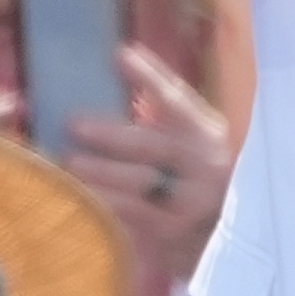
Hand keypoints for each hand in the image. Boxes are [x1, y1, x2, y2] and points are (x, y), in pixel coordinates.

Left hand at [65, 44, 232, 286]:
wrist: (225, 240)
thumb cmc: (195, 180)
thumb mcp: (194, 144)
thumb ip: (165, 118)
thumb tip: (119, 70)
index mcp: (207, 135)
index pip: (178, 100)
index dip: (150, 76)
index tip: (120, 54)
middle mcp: (203, 166)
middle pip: (153, 147)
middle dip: (111, 135)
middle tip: (73, 123)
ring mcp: (189, 202)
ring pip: (139, 185)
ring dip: (100, 173)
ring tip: (69, 163)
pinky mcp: (171, 233)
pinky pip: (131, 216)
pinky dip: (104, 204)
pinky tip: (80, 197)